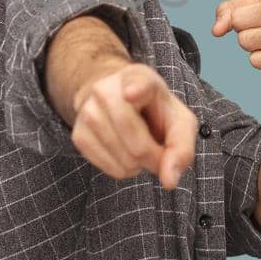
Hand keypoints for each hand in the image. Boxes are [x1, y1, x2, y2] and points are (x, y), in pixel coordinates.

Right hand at [69, 63, 197, 190]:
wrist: (118, 99)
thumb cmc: (154, 111)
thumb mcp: (179, 121)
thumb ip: (182, 148)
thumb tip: (169, 181)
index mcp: (138, 78)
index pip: (136, 84)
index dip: (136, 90)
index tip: (131, 94)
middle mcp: (106, 90)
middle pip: (137, 144)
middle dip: (155, 159)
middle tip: (159, 152)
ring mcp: (88, 112)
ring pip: (124, 160)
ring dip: (139, 165)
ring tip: (139, 146)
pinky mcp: (78, 133)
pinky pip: (108, 168)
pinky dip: (123, 169)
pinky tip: (124, 152)